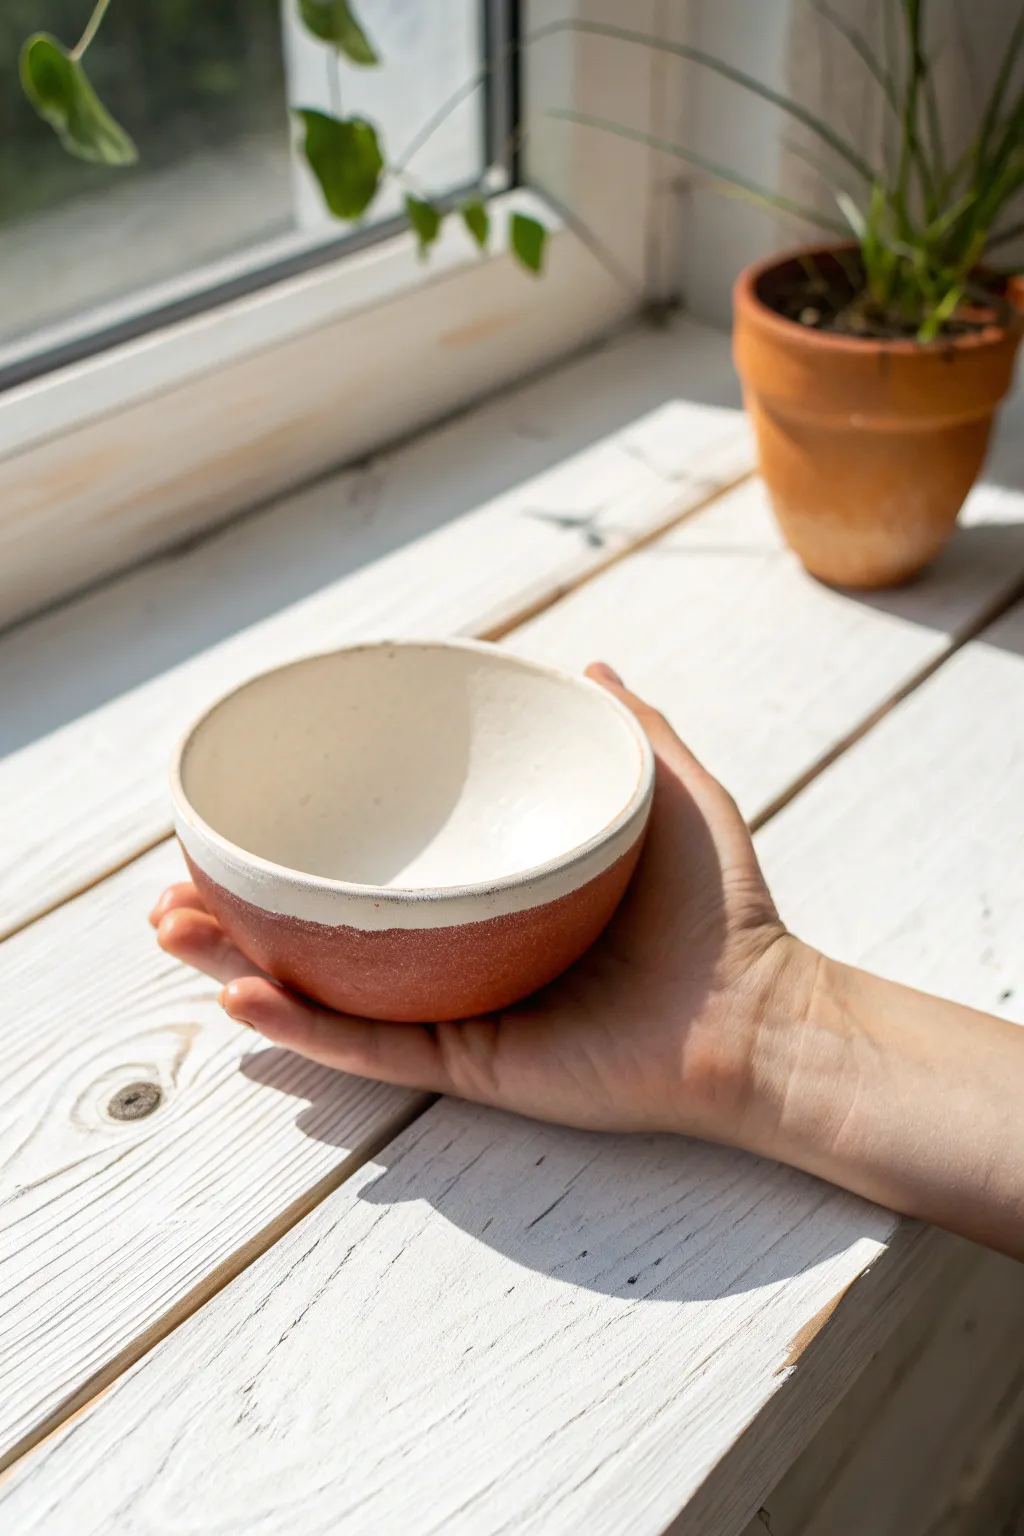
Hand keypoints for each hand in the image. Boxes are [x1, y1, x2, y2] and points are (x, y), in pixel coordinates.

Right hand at [151, 664, 814, 1150]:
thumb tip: (586, 660)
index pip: (382, 870)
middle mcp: (459, 956)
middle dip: (241, 912)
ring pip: (324, 991)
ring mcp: (458, 1013)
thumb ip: (630, 730)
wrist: (762, 1013)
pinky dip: (301, 1027)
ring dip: (239, 965)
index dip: (310, 846)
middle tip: (176, 885)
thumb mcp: (671, 794)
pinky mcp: (470, 1063)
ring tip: (173, 928)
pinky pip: (369, 1048)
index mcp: (490, 898)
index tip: (249, 812)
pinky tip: (239, 993)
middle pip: (326, 932)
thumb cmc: (723, 912)